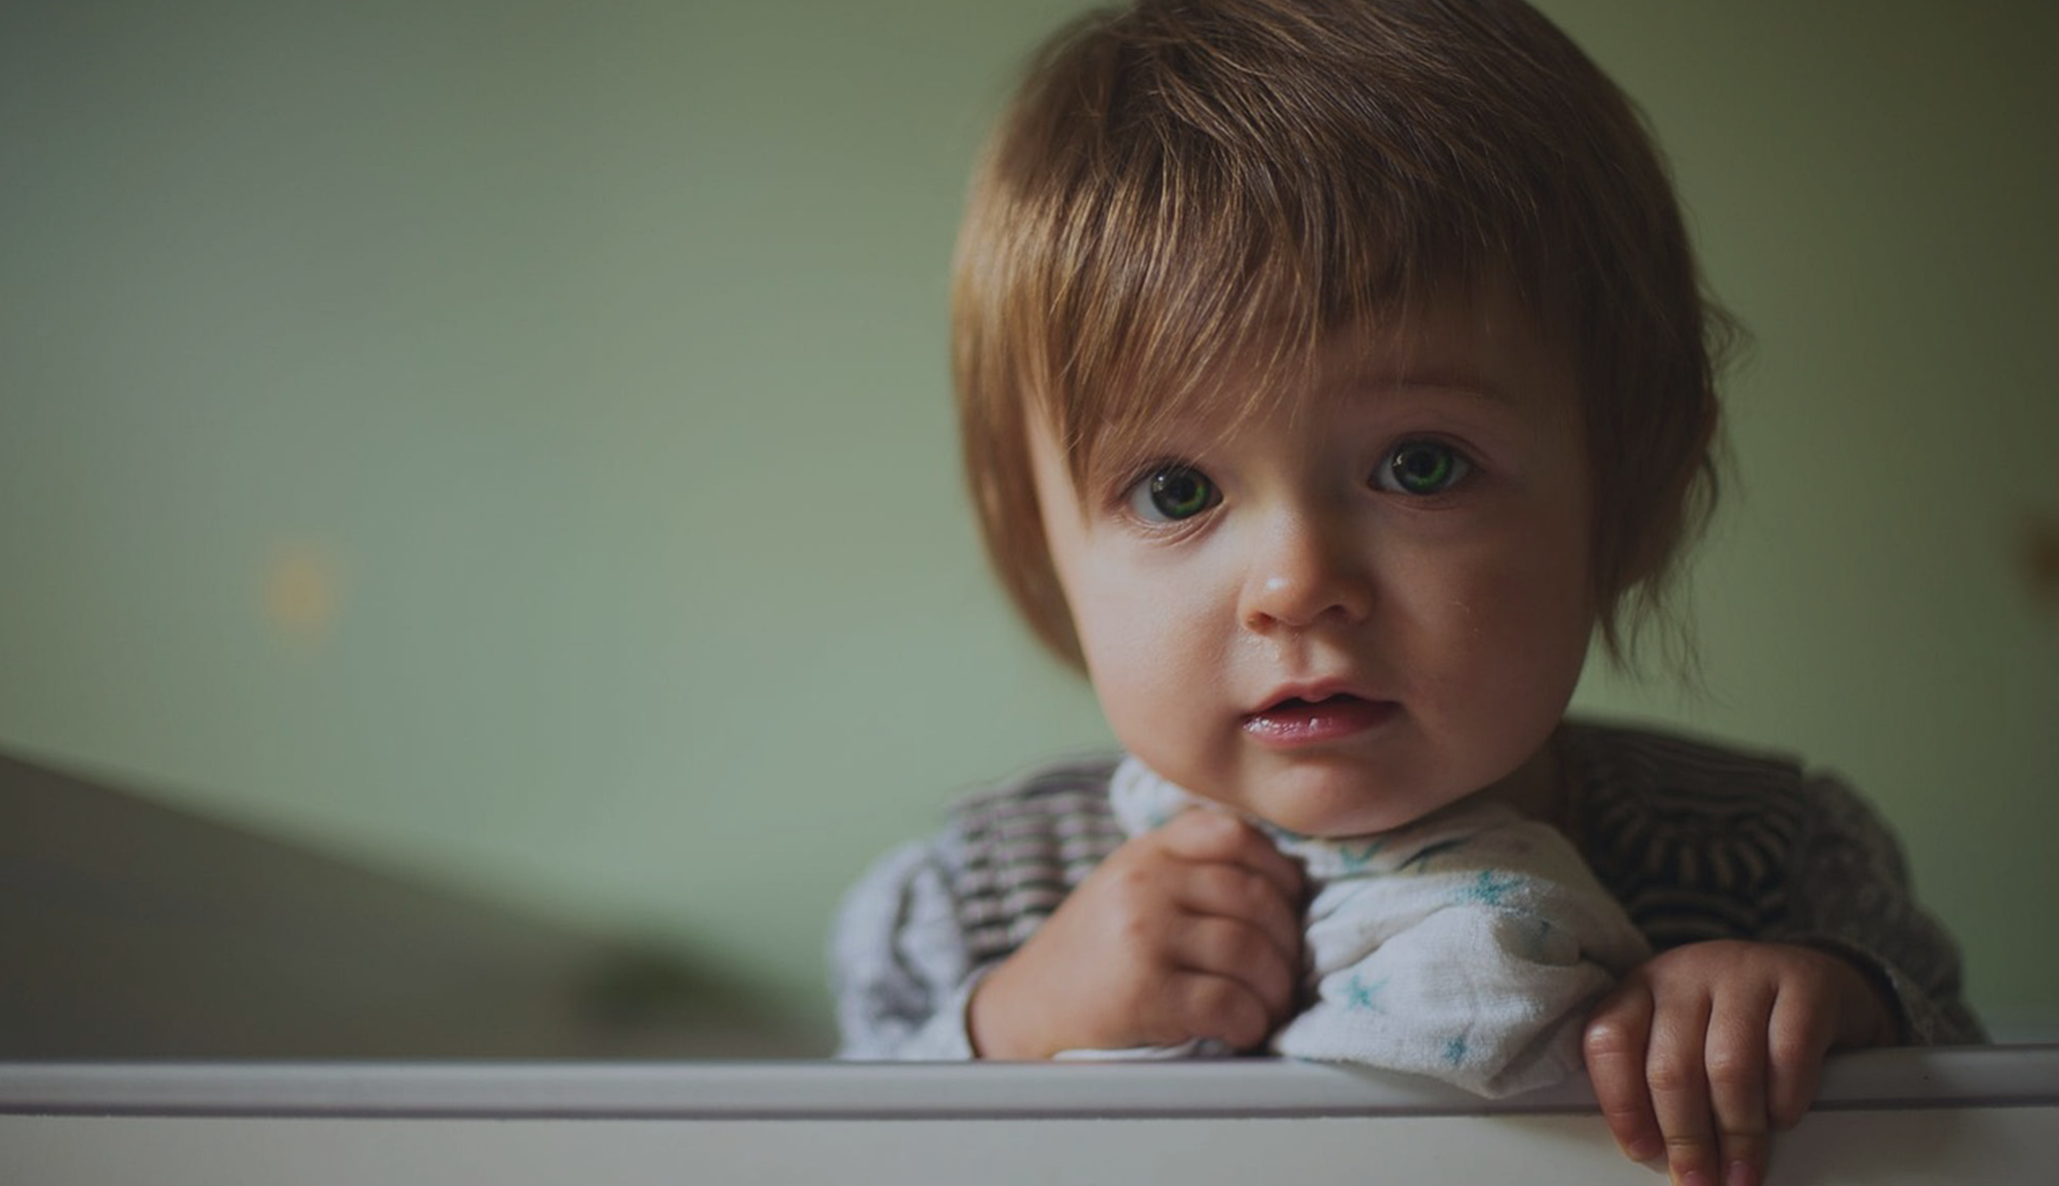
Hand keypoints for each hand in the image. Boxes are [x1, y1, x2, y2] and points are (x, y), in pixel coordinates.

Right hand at [967, 807, 1305, 1058]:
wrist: (1022, 1012)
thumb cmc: (1088, 958)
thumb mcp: (1125, 887)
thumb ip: (1185, 869)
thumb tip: (1281, 883)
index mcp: (1145, 852)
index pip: (1233, 835)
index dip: (1279, 872)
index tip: (1289, 908)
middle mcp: (1144, 883)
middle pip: (1255, 899)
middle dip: (1287, 944)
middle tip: (1286, 974)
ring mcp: (1143, 935)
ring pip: (1251, 951)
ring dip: (1274, 990)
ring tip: (1267, 1008)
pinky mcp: (1146, 993)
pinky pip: (1230, 1002)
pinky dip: (1250, 1022)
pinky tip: (1241, 1030)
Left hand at [1583, 940, 1897, 1185]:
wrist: (1816, 980)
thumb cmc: (1739, 1023)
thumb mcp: (1687, 1036)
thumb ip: (1661, 1079)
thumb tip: (1656, 1156)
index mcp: (1643, 987)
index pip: (1609, 1040)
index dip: (1621, 1103)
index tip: (1642, 1152)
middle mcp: (1686, 971)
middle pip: (1671, 1067)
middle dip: (1685, 1137)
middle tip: (1698, 1180)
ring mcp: (1744, 970)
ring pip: (1728, 1068)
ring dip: (1736, 1133)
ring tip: (1741, 1171)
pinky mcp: (1803, 981)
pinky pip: (1789, 1054)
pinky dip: (1784, 1099)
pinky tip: (1783, 1120)